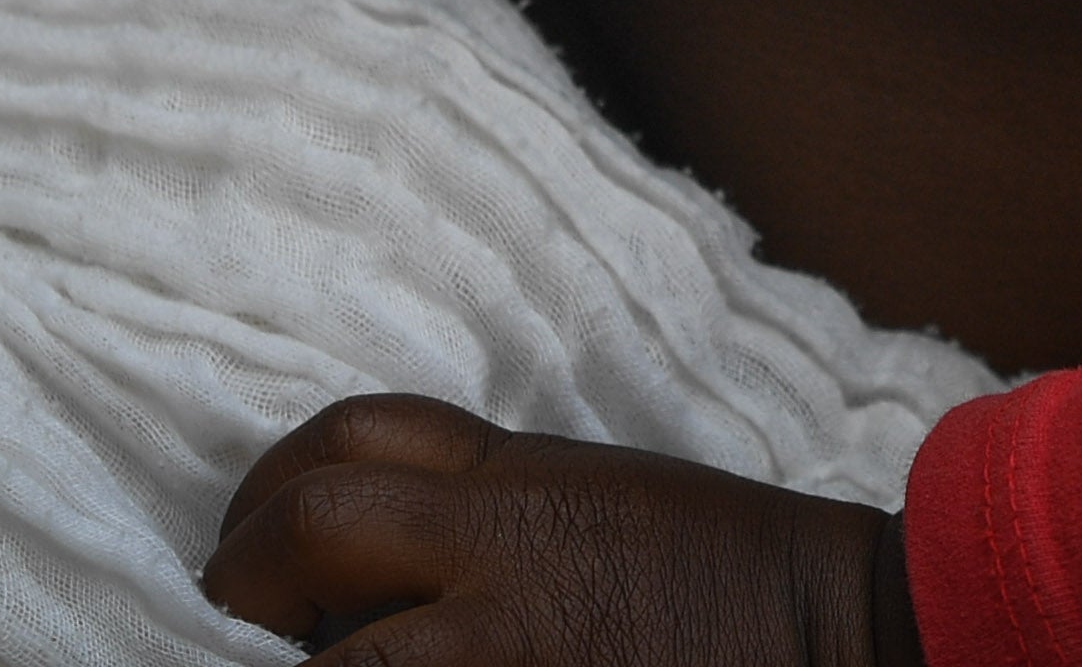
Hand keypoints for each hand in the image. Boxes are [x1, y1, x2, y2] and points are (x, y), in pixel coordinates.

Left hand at [203, 393, 922, 664]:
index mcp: (523, 478)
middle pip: (314, 523)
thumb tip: (355, 580)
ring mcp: (519, 644)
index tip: (244, 545)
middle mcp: (507, 549)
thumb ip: (484, 519)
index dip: (264, 485)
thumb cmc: (727, 578)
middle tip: (228, 627)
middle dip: (240, 581)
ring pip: (348, 664)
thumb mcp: (597, 502)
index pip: (351, 436)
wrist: (853, 631)